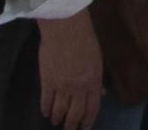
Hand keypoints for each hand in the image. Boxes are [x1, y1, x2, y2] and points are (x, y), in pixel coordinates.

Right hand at [36, 10, 103, 129]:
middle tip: (69, 129)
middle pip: (76, 113)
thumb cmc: (85, 39)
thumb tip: (101, 94)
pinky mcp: (47, 81)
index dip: (88, 120)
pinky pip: (46, 100)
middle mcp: (79, 87)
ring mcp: (62, 85)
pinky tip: (46, 113)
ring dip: (58, 119)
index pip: (92, 107)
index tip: (85, 128)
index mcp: (93, 81)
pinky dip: (46, 109)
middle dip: (72, 124)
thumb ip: (97, 79)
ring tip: (56, 122)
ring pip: (60, 110)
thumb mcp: (97, 60)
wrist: (66, 28)